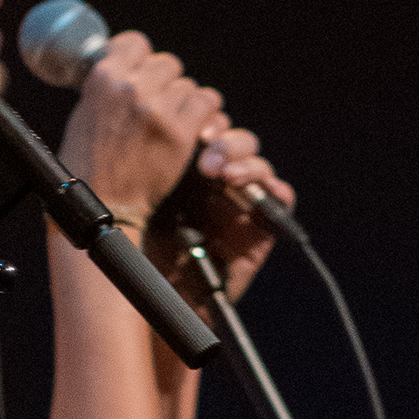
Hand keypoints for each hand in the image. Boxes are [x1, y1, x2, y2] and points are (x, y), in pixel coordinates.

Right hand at [57, 31, 225, 231]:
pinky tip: (191, 128)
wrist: (105, 202)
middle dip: (165, 83)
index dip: (142, 57)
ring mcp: (158, 109)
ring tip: (172, 121)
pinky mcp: (180, 131)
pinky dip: (202, 115)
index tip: (143, 70)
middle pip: (167, 63)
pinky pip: (206, 103)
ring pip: (188, 85)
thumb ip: (108, 86)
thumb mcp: (85, 112)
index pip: (136, 43)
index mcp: (103, 78)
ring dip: (184, 102)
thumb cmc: (89, 164)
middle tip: (159, 104)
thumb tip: (129, 68)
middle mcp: (131, 88)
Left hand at [147, 126, 294, 305]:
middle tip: (204, 149)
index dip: (200, 121)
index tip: (186, 126)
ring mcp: (239, 204)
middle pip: (234, 141)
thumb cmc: (138, 248)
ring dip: (245, 160)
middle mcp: (215, 183)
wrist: (155, 298)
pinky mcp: (261, 228)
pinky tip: (250, 186)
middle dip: (224, 140)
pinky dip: (273, 188)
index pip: (204, 129)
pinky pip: (281, 198)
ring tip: (223, 172)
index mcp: (185, 168)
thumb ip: (146, 165)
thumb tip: (144, 119)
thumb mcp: (138, 199)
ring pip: (257, 164)